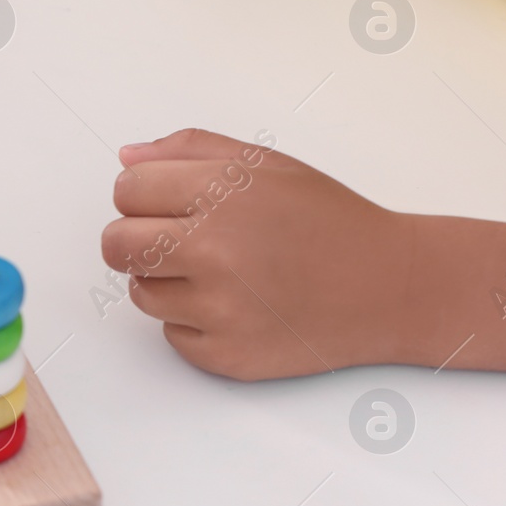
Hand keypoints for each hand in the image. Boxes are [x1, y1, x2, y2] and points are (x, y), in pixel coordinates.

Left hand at [101, 130, 417, 380]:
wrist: (389, 287)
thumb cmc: (329, 221)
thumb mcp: (266, 166)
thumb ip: (190, 151)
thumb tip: (127, 157)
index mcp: (221, 194)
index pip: (127, 191)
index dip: (143, 196)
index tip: (166, 204)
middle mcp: (215, 252)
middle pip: (116, 246)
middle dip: (137, 240)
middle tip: (178, 241)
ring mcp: (218, 309)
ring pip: (140, 293)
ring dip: (167, 283)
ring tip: (221, 273)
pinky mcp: (223, 355)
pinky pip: (170, 335)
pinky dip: (194, 322)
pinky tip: (238, 306)